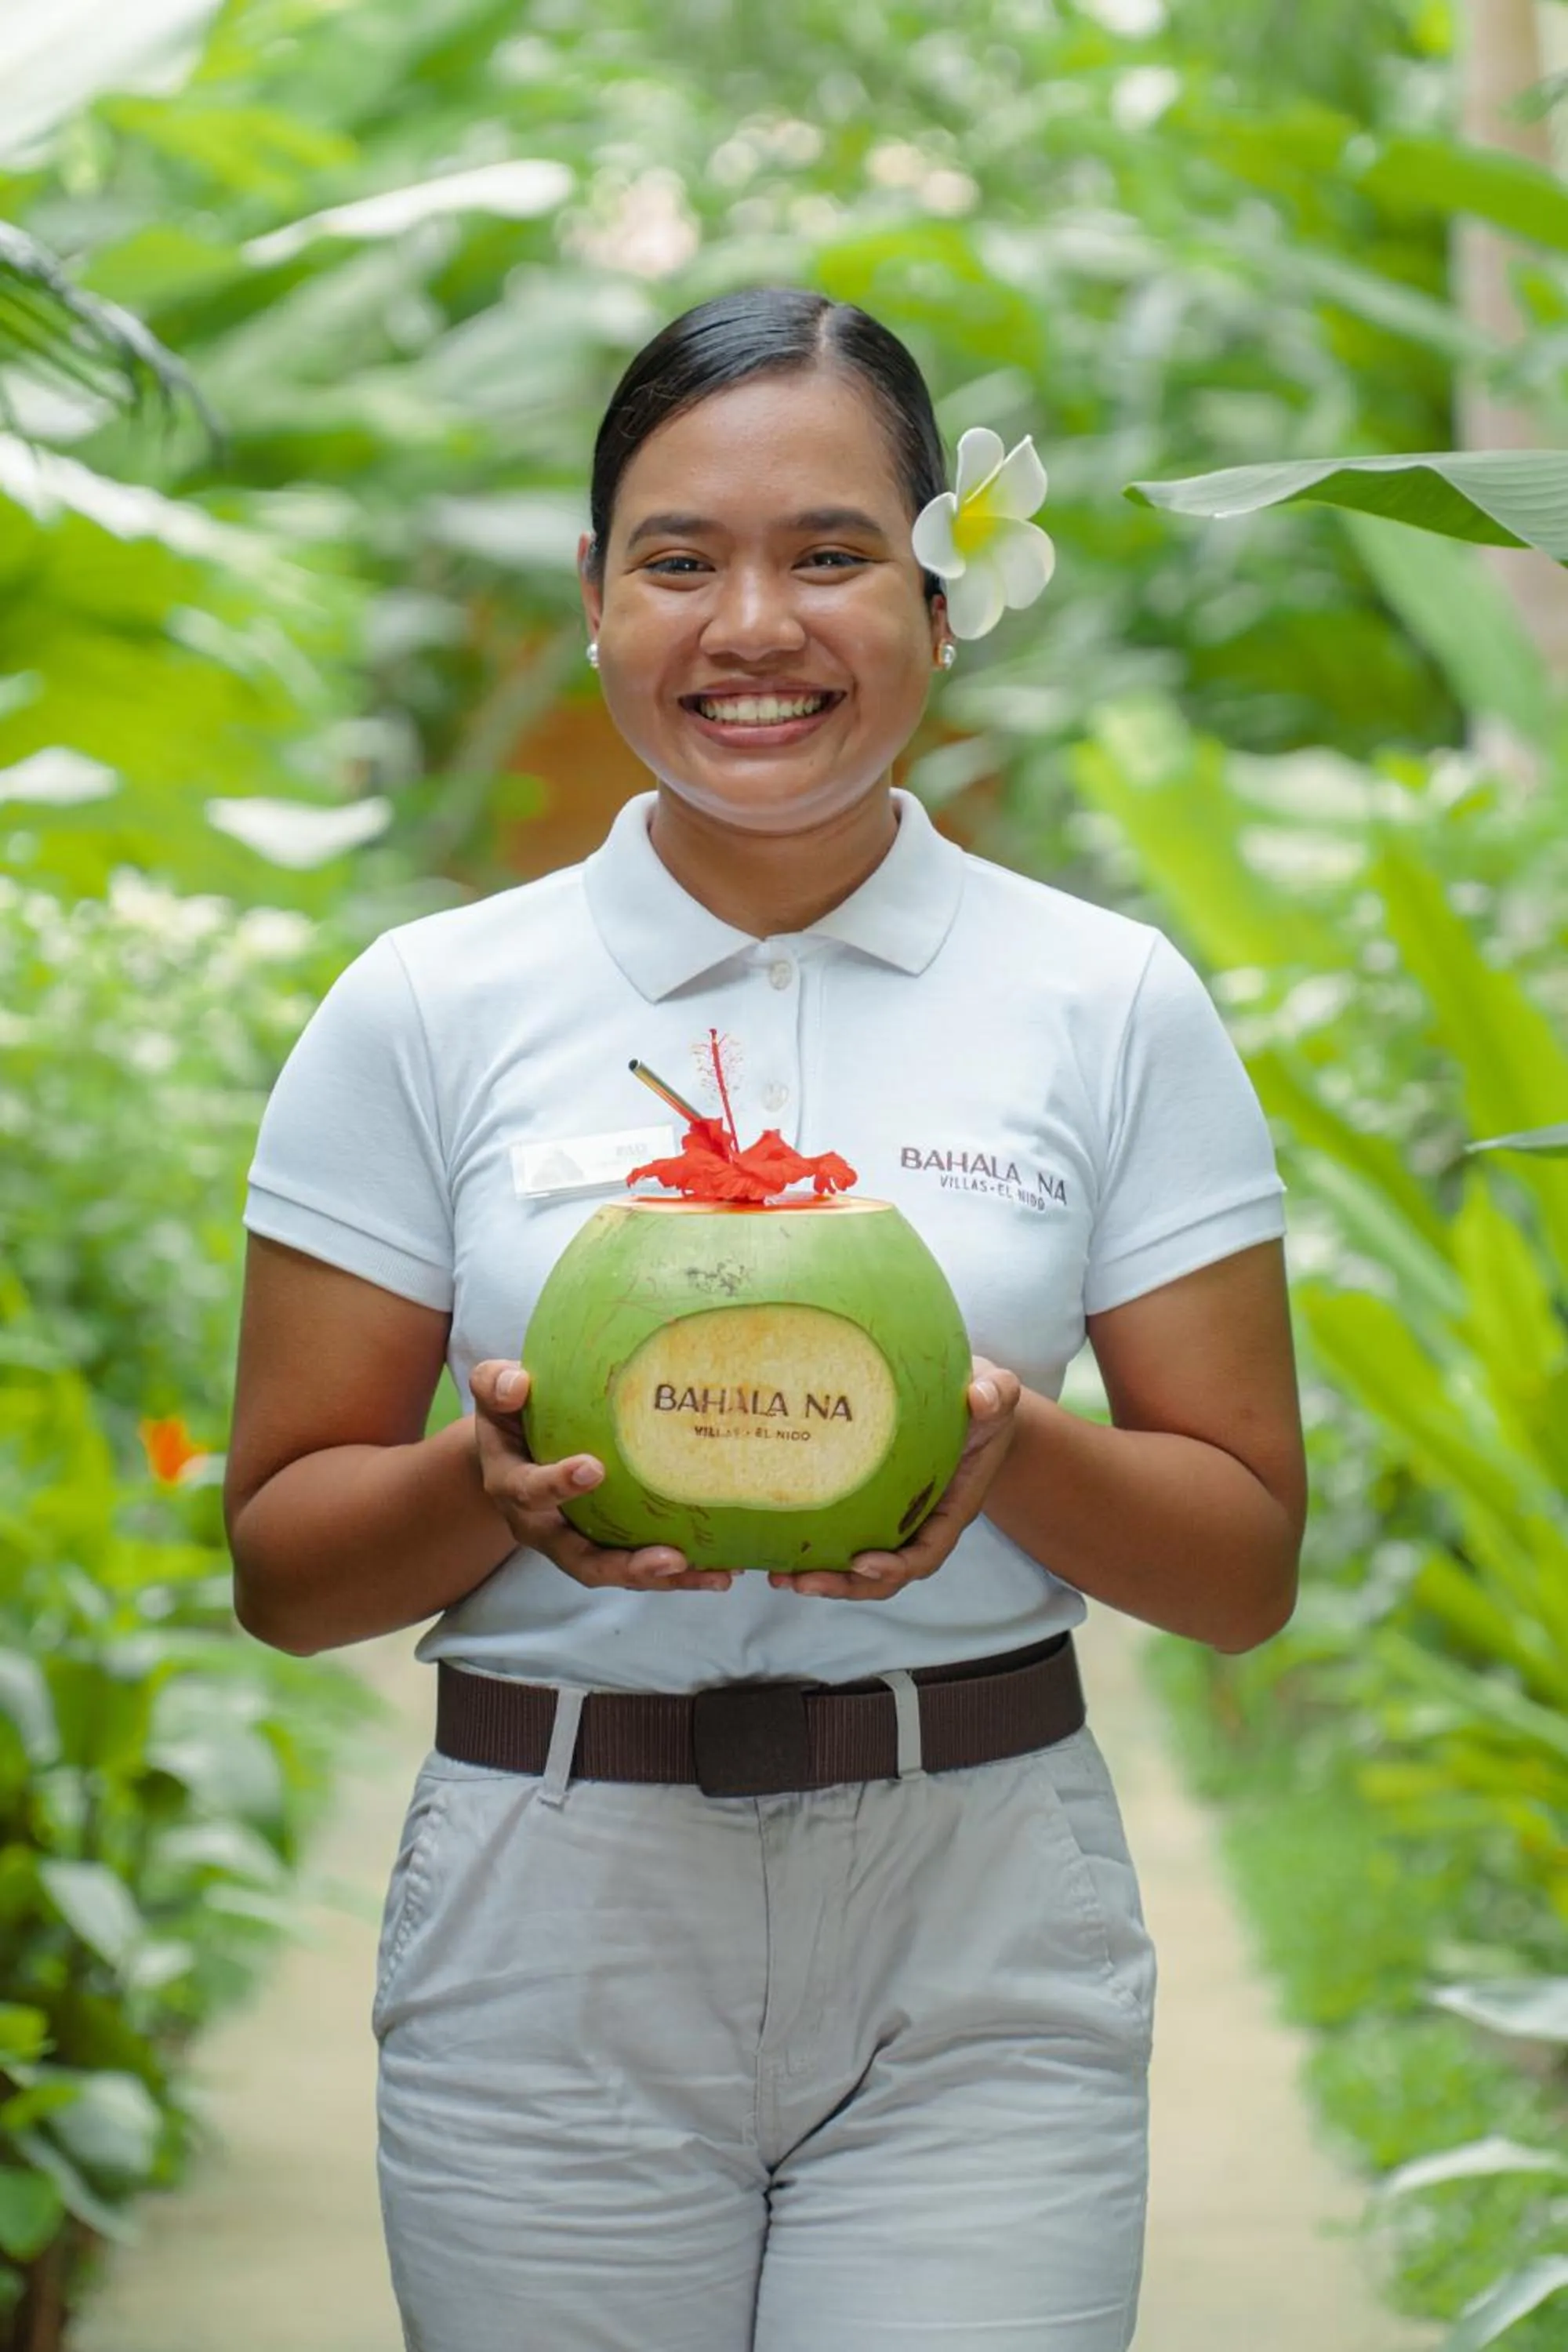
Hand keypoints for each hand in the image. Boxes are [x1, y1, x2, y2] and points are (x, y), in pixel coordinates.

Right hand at [469, 1361, 733, 1591]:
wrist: (511, 1452)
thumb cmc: (510, 1414)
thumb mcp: (495, 1394)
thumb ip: (497, 1385)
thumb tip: (518, 1383)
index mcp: (513, 1487)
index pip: (531, 1491)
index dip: (558, 1484)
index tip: (593, 1468)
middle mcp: (543, 1527)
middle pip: (581, 1560)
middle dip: (625, 1565)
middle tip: (670, 1558)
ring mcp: (575, 1542)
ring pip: (617, 1572)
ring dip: (665, 1579)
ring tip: (714, 1575)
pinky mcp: (604, 1547)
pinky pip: (639, 1566)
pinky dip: (679, 1574)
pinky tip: (721, 1570)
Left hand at [767, 1357, 1022, 1600]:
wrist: (971, 1400)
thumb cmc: (983, 1399)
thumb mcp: (997, 1391)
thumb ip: (996, 1394)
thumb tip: (980, 1398)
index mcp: (952, 1507)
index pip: (927, 1551)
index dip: (897, 1566)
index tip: (862, 1562)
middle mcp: (922, 1523)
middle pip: (886, 1573)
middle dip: (845, 1584)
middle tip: (801, 1581)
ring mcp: (895, 1519)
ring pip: (861, 1566)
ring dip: (822, 1578)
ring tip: (778, 1577)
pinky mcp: (870, 1505)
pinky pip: (843, 1535)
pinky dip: (813, 1548)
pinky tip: (776, 1547)